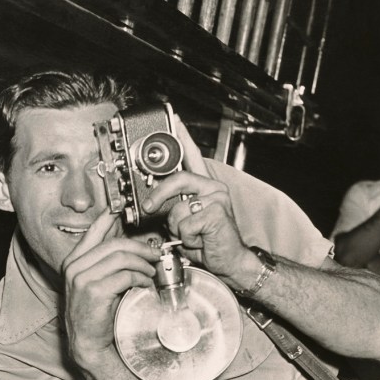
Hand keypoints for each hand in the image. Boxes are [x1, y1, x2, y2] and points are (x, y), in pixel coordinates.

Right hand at [61, 208, 159, 367]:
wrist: (87, 343)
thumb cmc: (95, 314)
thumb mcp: (96, 283)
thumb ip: (107, 263)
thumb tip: (131, 246)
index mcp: (74, 261)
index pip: (95, 231)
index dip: (110, 217)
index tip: (124, 207)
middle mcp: (75, 267)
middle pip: (115, 244)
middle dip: (140, 247)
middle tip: (156, 254)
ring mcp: (83, 278)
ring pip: (122, 258)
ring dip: (143, 264)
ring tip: (151, 273)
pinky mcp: (95, 291)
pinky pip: (126, 276)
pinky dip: (141, 279)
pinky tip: (145, 286)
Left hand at [140, 118, 255, 290]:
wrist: (230, 261)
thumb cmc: (208, 242)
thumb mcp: (184, 222)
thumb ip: (172, 207)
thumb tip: (151, 202)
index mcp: (205, 187)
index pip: (192, 156)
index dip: (182, 137)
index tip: (174, 119)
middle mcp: (213, 188)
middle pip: (177, 180)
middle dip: (158, 197)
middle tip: (149, 208)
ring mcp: (217, 198)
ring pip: (178, 209)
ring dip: (178, 229)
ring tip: (192, 236)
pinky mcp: (217, 213)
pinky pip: (186, 224)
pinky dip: (187, 239)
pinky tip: (200, 241)